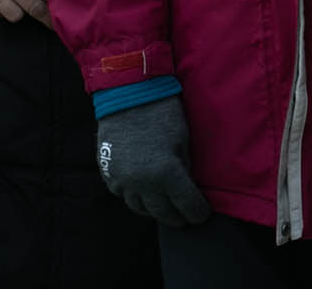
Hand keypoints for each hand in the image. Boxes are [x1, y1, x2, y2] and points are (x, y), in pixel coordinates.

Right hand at [96, 98, 211, 227]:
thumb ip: (184, 168)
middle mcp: (142, 183)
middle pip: (162, 212)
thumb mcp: (183, 141)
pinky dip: (135, 196)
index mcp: (166, 173)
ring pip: (140, 207)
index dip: (197, 212)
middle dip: (177, 217)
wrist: (128, 94)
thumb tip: (187, 186)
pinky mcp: (108, 173)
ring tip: (165, 208)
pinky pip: (122, 194)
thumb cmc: (164, 112)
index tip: (203, 215)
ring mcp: (122, 180)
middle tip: (186, 218)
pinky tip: (144, 193)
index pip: (186, 204)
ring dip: (154, 210)